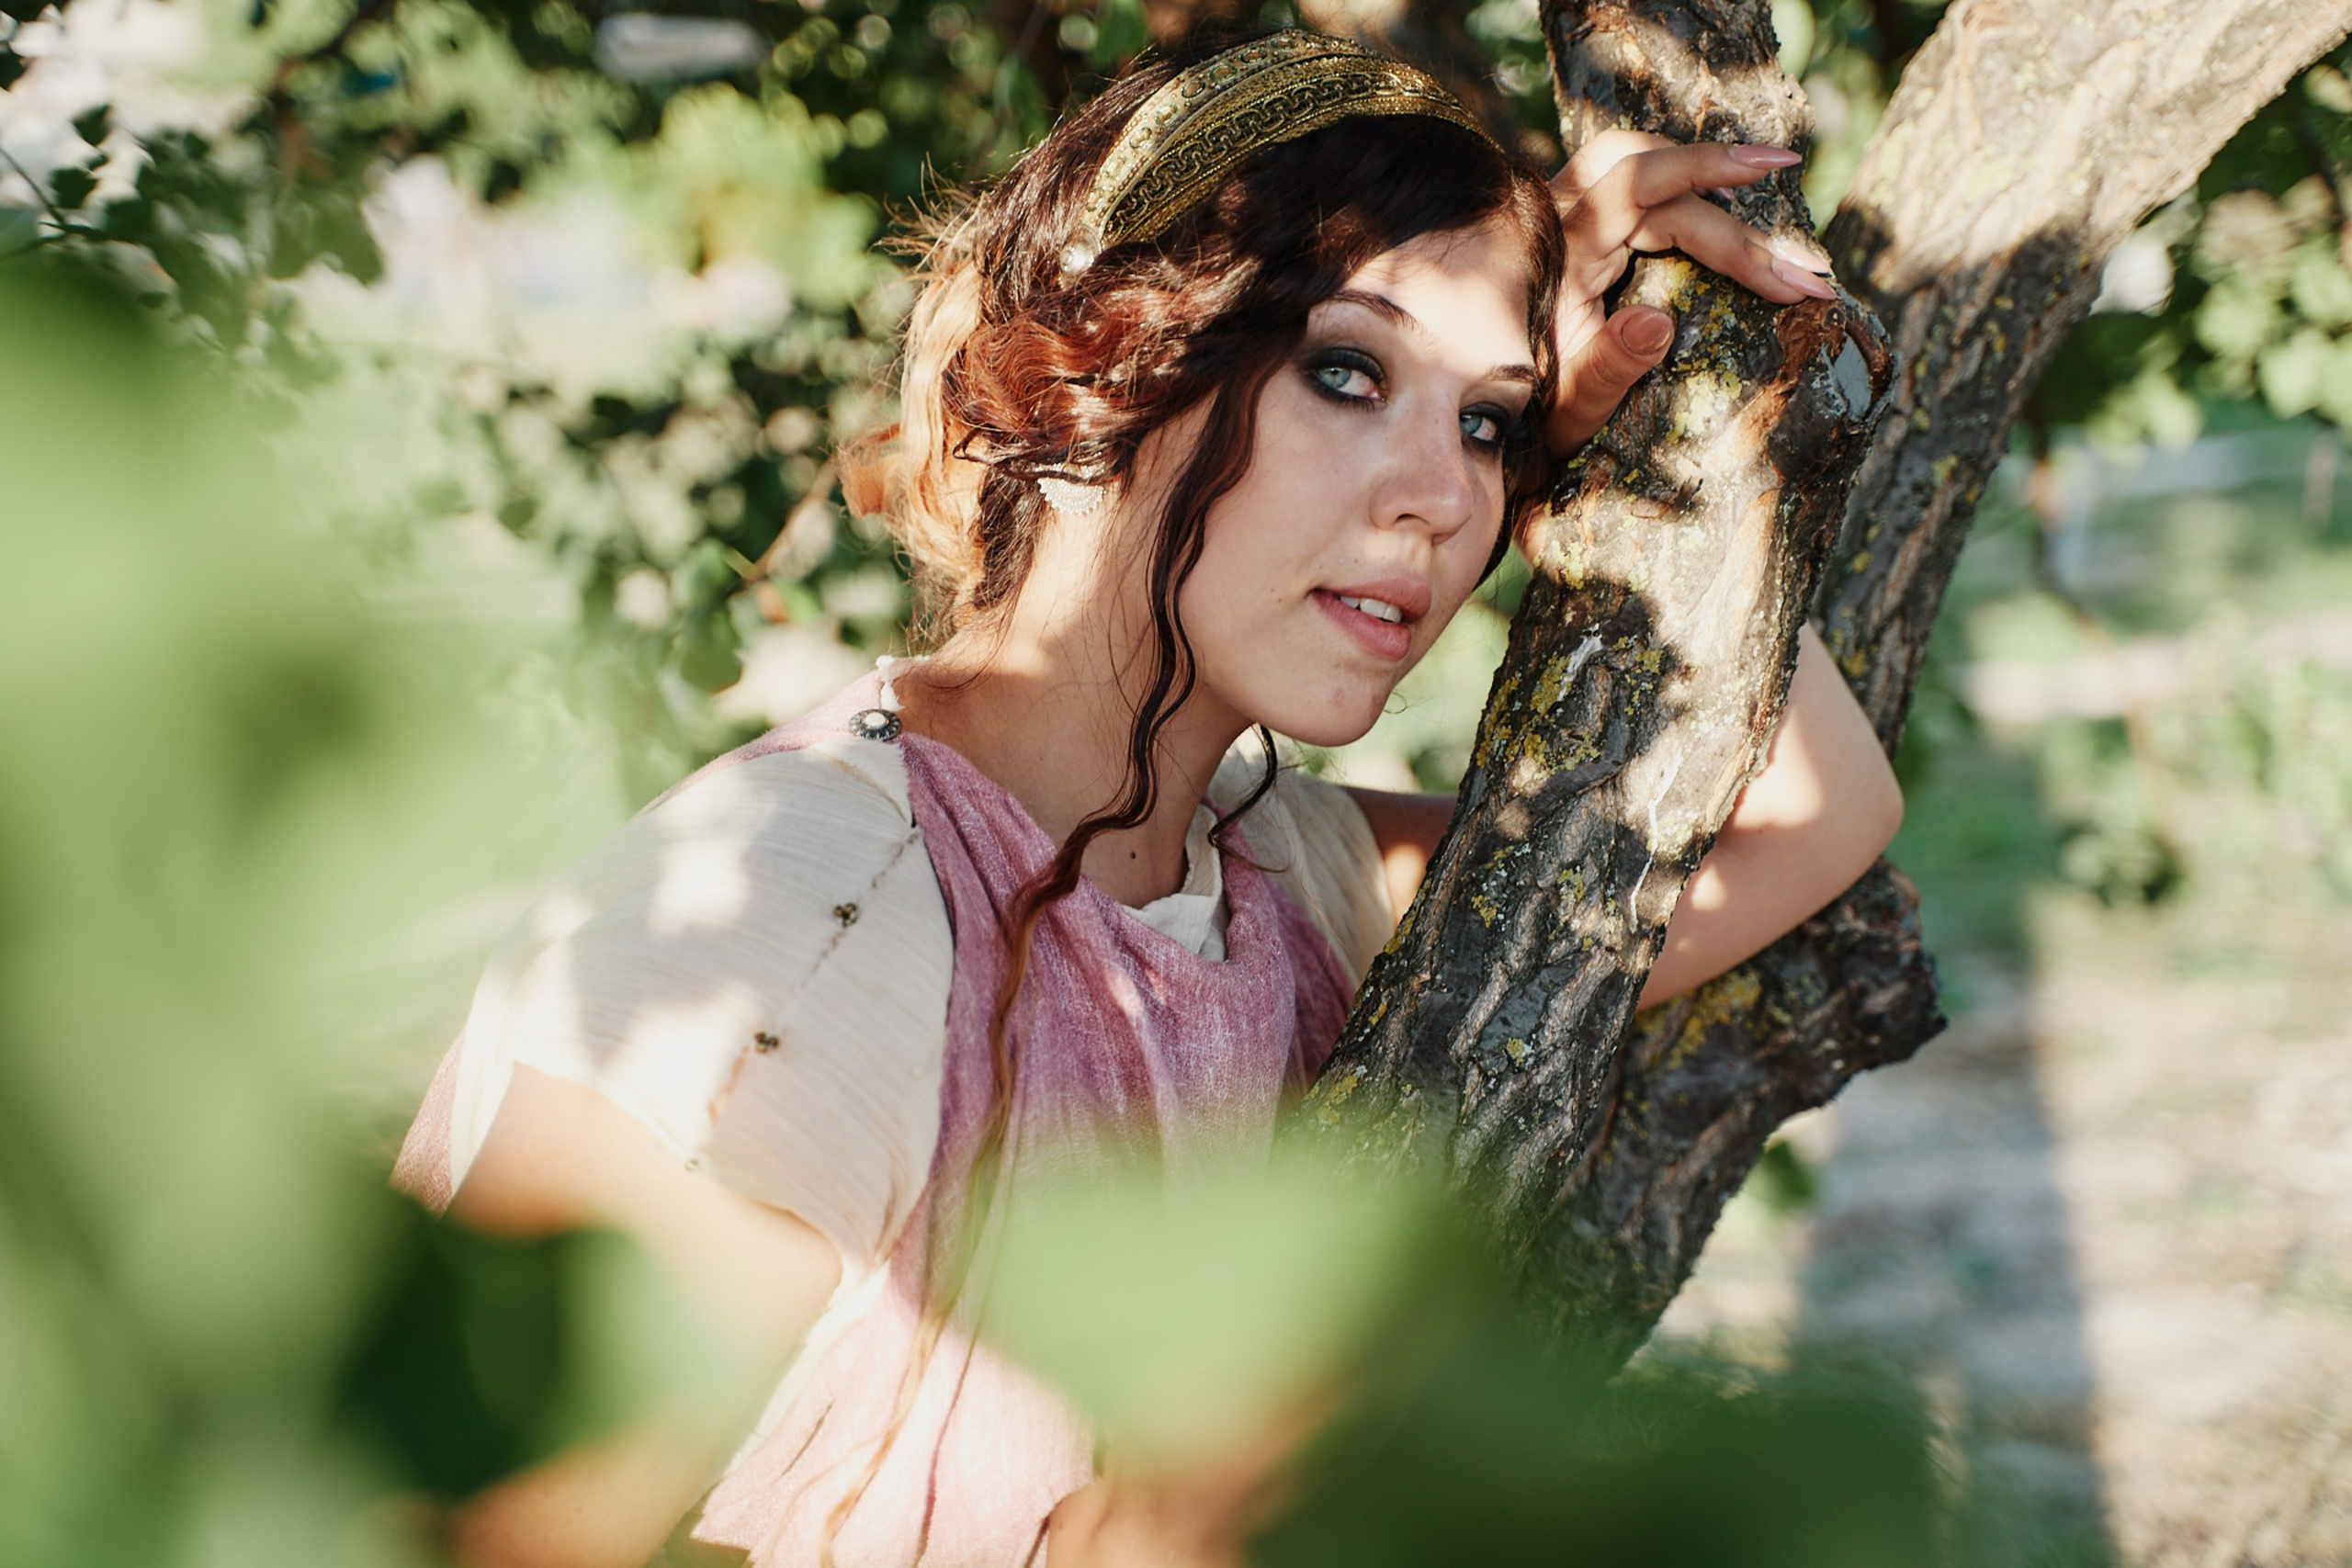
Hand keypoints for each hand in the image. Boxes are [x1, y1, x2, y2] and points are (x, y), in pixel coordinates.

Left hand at [1546, 130, 1836, 451]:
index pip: (1636, 181)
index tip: (1772, 166)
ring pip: (1656, 177)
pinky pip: (1647, 194)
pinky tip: (1741, 236)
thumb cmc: (1536, 415)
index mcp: (1560, 250)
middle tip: (1809, 274)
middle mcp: (1565, 220)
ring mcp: (1577, 220)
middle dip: (1742, 229)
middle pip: (1664, 184)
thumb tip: (1658, 322)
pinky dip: (1697, 207)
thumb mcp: (1572, 407)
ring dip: (1723, 202)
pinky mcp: (1591, 230)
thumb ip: (1610, 367)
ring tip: (1786, 253)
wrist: (1499, 417)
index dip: (1705, 166)